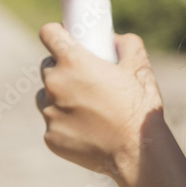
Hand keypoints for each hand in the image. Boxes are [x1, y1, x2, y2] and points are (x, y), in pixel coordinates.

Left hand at [35, 23, 163, 176]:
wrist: (138, 153)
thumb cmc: (138, 108)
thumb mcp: (139, 66)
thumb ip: (126, 43)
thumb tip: (113, 39)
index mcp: (72, 61)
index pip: (47, 33)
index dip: (56, 34)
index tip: (64, 39)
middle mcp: (55, 84)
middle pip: (47, 66)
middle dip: (61, 68)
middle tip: (83, 78)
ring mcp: (50, 112)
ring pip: (46, 96)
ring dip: (58, 96)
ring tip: (86, 106)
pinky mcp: (50, 136)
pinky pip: (53, 122)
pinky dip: (64, 123)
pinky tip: (86, 128)